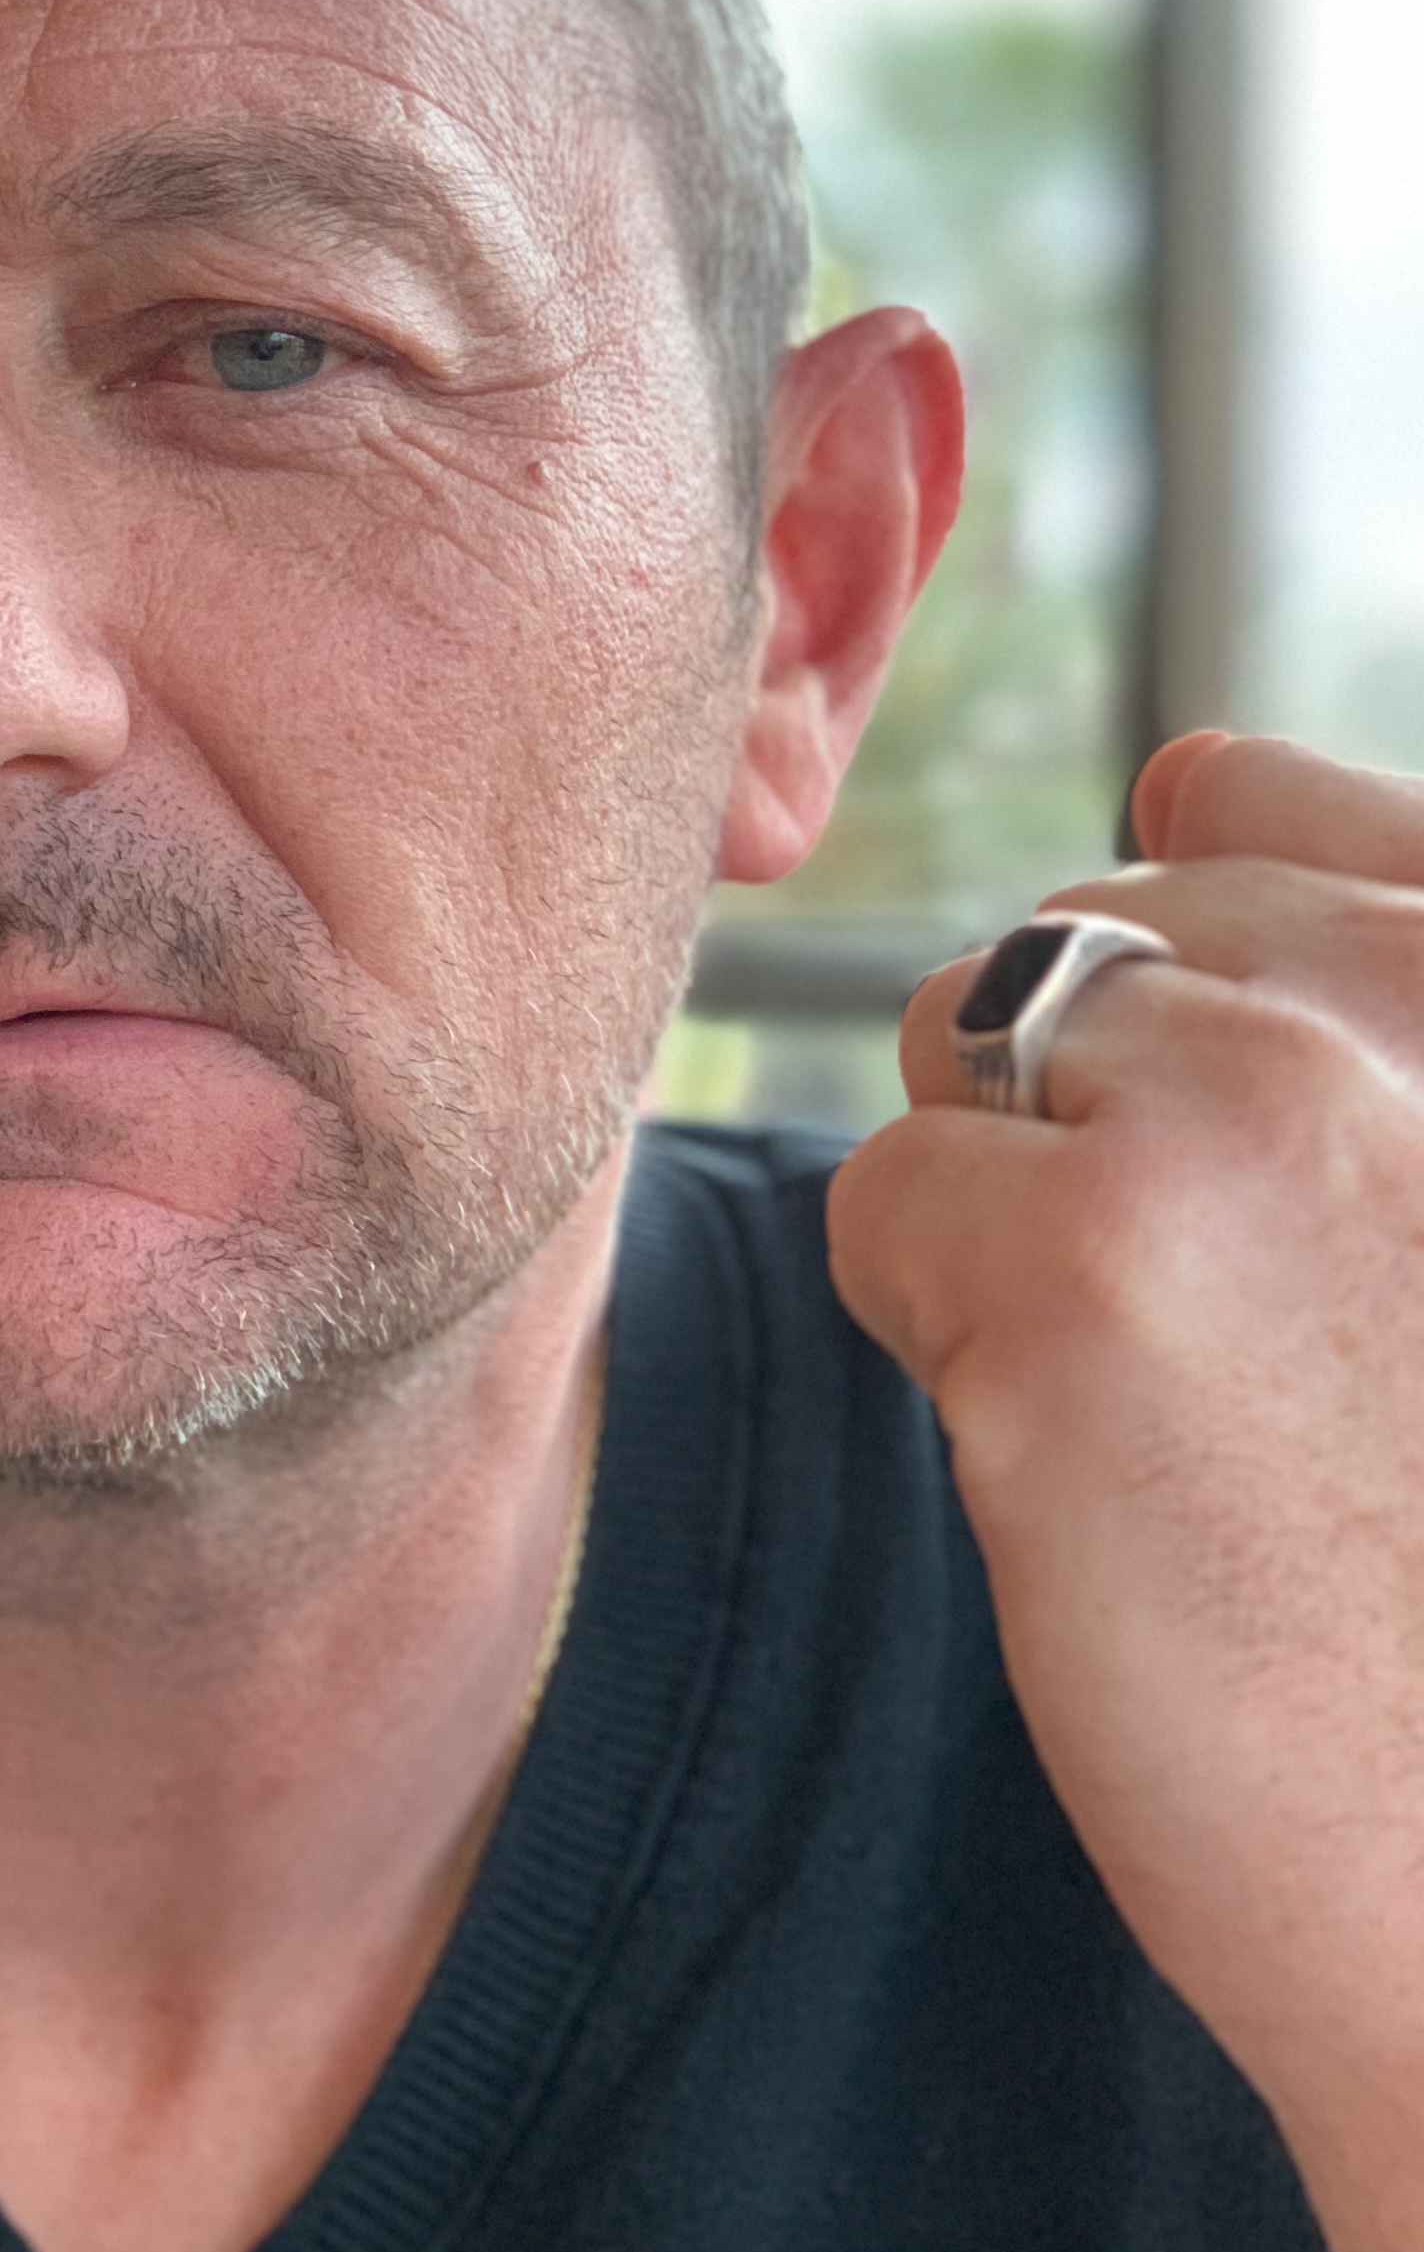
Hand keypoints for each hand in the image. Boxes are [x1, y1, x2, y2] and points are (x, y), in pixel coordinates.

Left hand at [828, 735, 1423, 2251]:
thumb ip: (1373, 1011)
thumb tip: (1174, 783)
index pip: (1242, 783)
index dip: (1182, 978)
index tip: (1256, 1184)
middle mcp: (1413, 975)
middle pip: (1078, 931)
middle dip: (1091, 1115)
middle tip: (1241, 1355)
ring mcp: (1263, 1093)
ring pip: (961, 1036)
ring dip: (1009, 1208)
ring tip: (1186, 1408)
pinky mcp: (1084, 1249)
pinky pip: (881, 1192)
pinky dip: (940, 1323)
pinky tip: (1101, 1469)